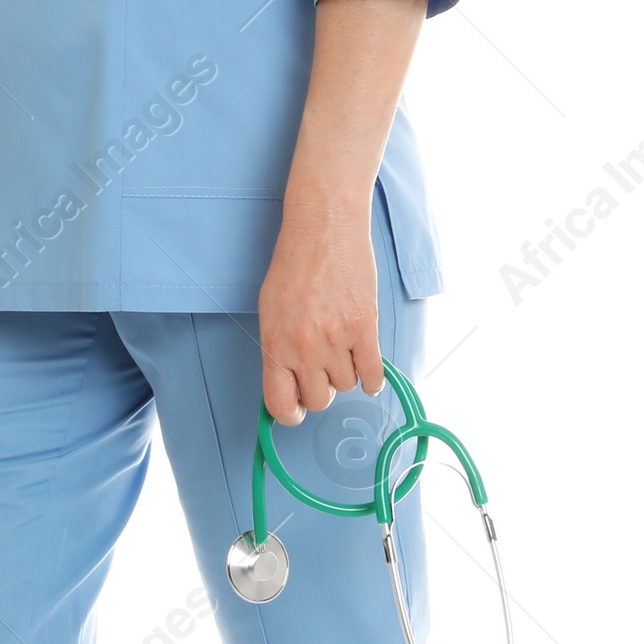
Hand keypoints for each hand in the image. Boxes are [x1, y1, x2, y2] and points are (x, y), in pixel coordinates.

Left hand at [258, 198, 381, 423]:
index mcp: (275, 343)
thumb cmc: (294, 264)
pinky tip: (368, 370)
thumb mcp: (270, 310)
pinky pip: (373, 374)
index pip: (280, 404)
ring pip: (347, 385)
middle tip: (322, 370)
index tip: (296, 410)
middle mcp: (303, 347)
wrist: (323, 228)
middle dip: (321, 390)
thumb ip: (277, 349)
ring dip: (346, 373)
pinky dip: (373, 379)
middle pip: (319, 400)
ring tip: (342, 348)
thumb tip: (286, 385)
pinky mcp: (364, 327)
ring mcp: (336, 338)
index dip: (290, 414)